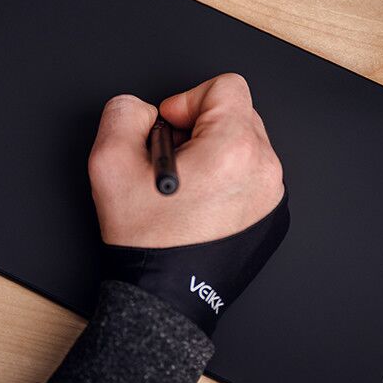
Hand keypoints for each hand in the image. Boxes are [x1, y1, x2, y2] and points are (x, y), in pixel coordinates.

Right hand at [89, 74, 283, 247]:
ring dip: (213, 152)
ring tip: (185, 187)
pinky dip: (226, 180)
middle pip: (236, 113)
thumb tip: (142, 109)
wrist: (164, 296)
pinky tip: (199, 205)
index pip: (225, 85)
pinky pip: (251, 175)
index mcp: (232, 149)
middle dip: (200, 127)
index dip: (187, 99)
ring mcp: (272, 195)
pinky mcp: (273, 216)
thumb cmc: (146, 240)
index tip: (170, 127)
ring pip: (244, 144)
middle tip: (173, 161)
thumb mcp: (109, 162)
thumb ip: (123, 113)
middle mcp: (263, 169)